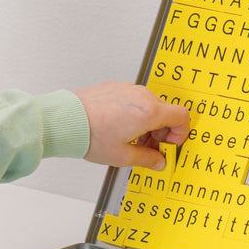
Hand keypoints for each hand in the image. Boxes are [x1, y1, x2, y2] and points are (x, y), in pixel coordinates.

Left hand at [75, 82, 189, 170]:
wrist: (66, 121)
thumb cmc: (90, 135)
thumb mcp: (122, 156)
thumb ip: (147, 159)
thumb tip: (158, 161)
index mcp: (149, 112)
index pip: (182, 116)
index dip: (180, 133)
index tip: (169, 145)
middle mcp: (141, 96)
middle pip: (166, 111)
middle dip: (162, 131)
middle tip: (149, 147)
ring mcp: (128, 88)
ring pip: (150, 105)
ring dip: (147, 122)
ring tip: (131, 139)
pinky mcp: (115, 86)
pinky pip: (133, 99)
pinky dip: (133, 112)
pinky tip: (119, 127)